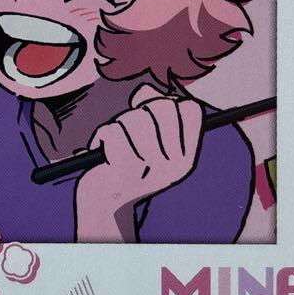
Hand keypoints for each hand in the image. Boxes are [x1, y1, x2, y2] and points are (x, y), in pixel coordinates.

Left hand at [74, 86, 203, 242]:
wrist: (103, 203)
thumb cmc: (124, 163)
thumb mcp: (146, 138)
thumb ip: (151, 110)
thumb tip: (145, 91)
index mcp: (185, 158)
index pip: (191, 109)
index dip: (169, 101)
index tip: (152, 114)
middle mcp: (174, 167)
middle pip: (163, 107)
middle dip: (139, 110)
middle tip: (129, 129)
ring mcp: (150, 172)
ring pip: (133, 118)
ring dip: (118, 124)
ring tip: (116, 142)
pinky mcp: (123, 174)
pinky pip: (112, 131)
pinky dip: (102, 135)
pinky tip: (103, 151)